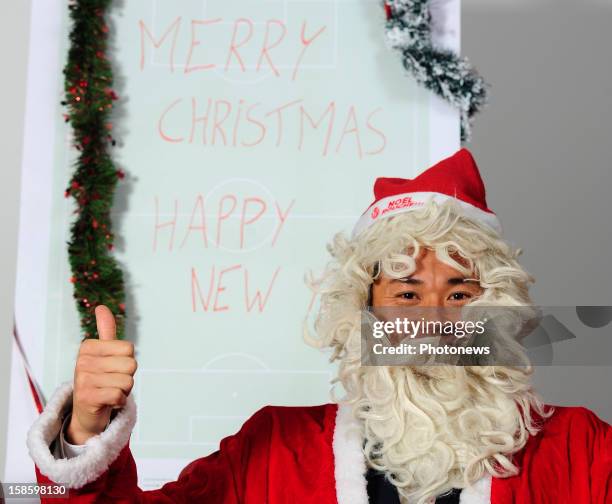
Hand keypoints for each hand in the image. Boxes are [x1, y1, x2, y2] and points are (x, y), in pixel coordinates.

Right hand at [66, 305, 136, 444]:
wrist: (86, 412)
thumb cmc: (100, 379)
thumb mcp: (104, 353)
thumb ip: (106, 331)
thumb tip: (101, 307)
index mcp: (88, 346)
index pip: (129, 349)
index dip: (127, 361)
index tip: (112, 368)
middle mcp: (82, 361)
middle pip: (131, 364)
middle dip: (127, 376)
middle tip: (111, 382)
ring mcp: (83, 379)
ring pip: (127, 381)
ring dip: (123, 390)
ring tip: (108, 392)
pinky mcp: (87, 398)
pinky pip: (120, 395)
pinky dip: (119, 401)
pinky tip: (107, 402)